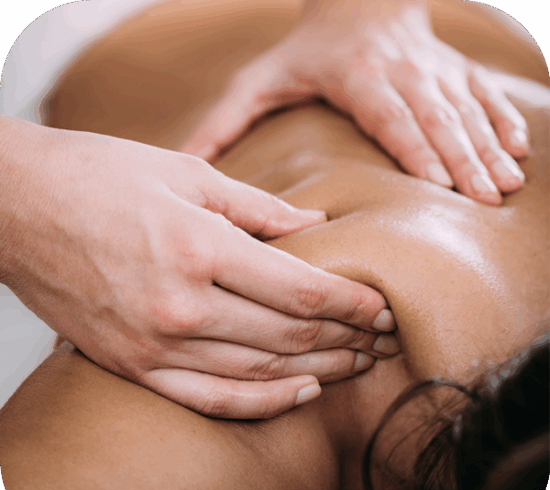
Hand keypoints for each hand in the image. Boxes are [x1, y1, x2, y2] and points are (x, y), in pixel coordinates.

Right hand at [0, 117, 397, 418]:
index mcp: (197, 248)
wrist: (15, 206)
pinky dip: (262, 402)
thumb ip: (258, 207)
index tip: (383, 305)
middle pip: (289, 337)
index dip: (352, 302)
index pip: (301, 291)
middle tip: (383, 336)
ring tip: (357, 364)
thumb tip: (314, 224)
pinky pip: (211, 398)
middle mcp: (179, 306)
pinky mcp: (133, 365)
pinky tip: (301, 393)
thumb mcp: (186, 174)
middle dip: (347, 337)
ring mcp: (153, 344)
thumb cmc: (99, 176)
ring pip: (259, 373)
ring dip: (318, 371)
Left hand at [181, 0, 528, 204]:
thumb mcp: (259, 79)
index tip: (440, 187)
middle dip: (464, 161)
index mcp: (358, 77)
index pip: (392, 118)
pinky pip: (483, 96)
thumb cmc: (305, 48)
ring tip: (509, 187)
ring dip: (489, 150)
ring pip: (466, 112)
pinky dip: (503, 123)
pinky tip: (520, 152)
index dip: (418, 151)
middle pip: (437, 121)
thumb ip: (226, 121)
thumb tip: (191, 162)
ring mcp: (432, 69)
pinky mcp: (450, 69)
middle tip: (487, 201)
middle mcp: (403, 71)